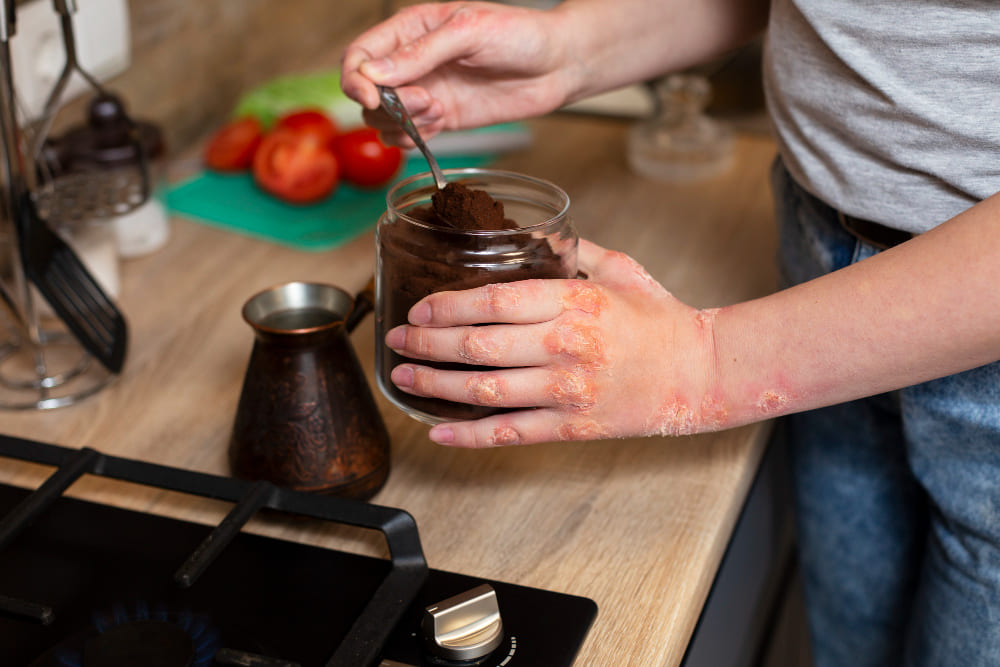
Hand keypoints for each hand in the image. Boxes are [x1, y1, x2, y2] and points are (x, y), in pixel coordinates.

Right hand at [340, 2, 574, 146]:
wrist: (557, 65)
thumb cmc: (519, 35)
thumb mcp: (468, 32)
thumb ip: (420, 53)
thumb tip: (374, 73)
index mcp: (410, 28)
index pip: (359, 54)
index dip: (356, 78)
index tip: (374, 96)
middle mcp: (412, 61)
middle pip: (366, 91)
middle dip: (385, 103)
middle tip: (424, 100)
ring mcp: (425, 91)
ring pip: (382, 119)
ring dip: (402, 122)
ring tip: (438, 109)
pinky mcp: (441, 118)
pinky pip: (407, 135)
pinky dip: (415, 137)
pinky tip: (441, 121)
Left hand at [384, 240, 725, 446]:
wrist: (698, 375)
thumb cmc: (660, 320)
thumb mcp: (621, 269)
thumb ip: (575, 250)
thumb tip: (535, 235)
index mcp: (574, 301)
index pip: (494, 302)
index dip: (446, 307)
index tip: (419, 310)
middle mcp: (564, 346)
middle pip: (477, 346)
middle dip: (425, 345)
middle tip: (395, 343)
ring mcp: (566, 391)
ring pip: (483, 391)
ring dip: (434, 386)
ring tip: (404, 379)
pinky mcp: (571, 427)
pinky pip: (509, 433)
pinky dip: (468, 436)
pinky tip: (438, 432)